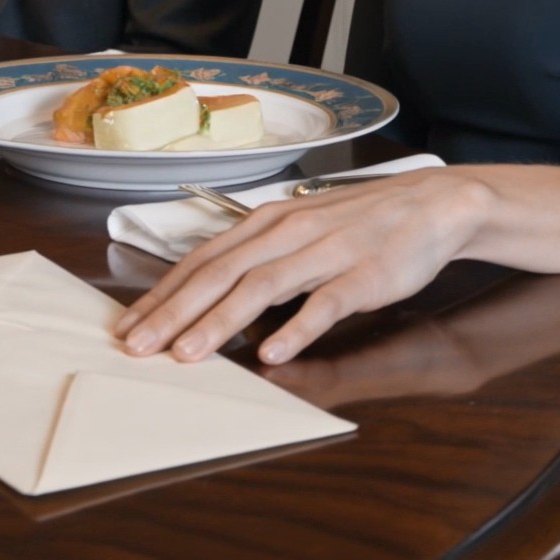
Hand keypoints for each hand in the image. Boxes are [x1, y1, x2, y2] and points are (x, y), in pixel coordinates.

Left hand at [114, 169, 489, 364]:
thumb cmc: (358, 222)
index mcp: (266, 222)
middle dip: (174, 313)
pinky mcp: (363, 274)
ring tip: (187, 354)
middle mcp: (287, 232)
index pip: (203, 260)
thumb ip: (258, 258)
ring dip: (219, 322)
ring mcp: (325, 252)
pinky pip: (324, 303)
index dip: (164, 293)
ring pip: (261, 287)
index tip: (129, 325)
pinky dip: (296, 327)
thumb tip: (209, 292)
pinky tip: (273, 352)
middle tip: (138, 346)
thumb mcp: (299, 229)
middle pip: (220, 274)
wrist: (430, 205)